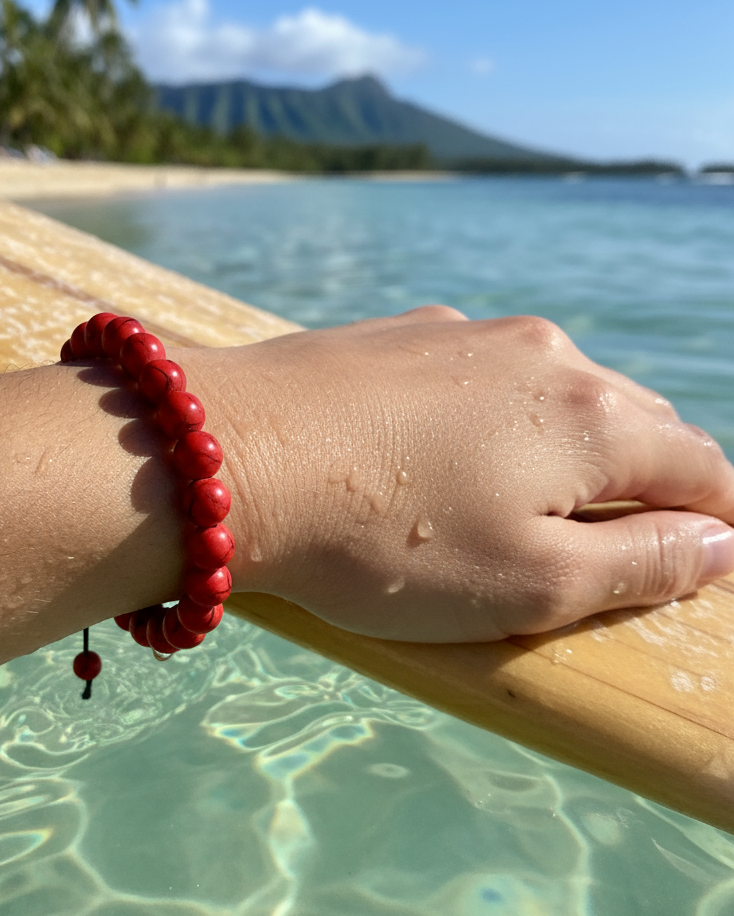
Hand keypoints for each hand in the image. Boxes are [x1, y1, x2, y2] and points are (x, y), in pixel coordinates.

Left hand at [181, 307, 733, 641]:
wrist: (231, 456)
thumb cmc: (382, 540)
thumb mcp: (528, 584)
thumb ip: (642, 564)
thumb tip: (719, 543)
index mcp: (593, 417)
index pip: (701, 467)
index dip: (711, 519)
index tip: (699, 554)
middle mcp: (544, 354)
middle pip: (632, 420)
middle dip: (638, 480)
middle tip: (609, 538)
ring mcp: (467, 332)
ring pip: (552, 390)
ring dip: (557, 444)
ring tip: (520, 498)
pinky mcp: (401, 332)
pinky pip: (476, 376)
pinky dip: (486, 417)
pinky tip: (437, 453)